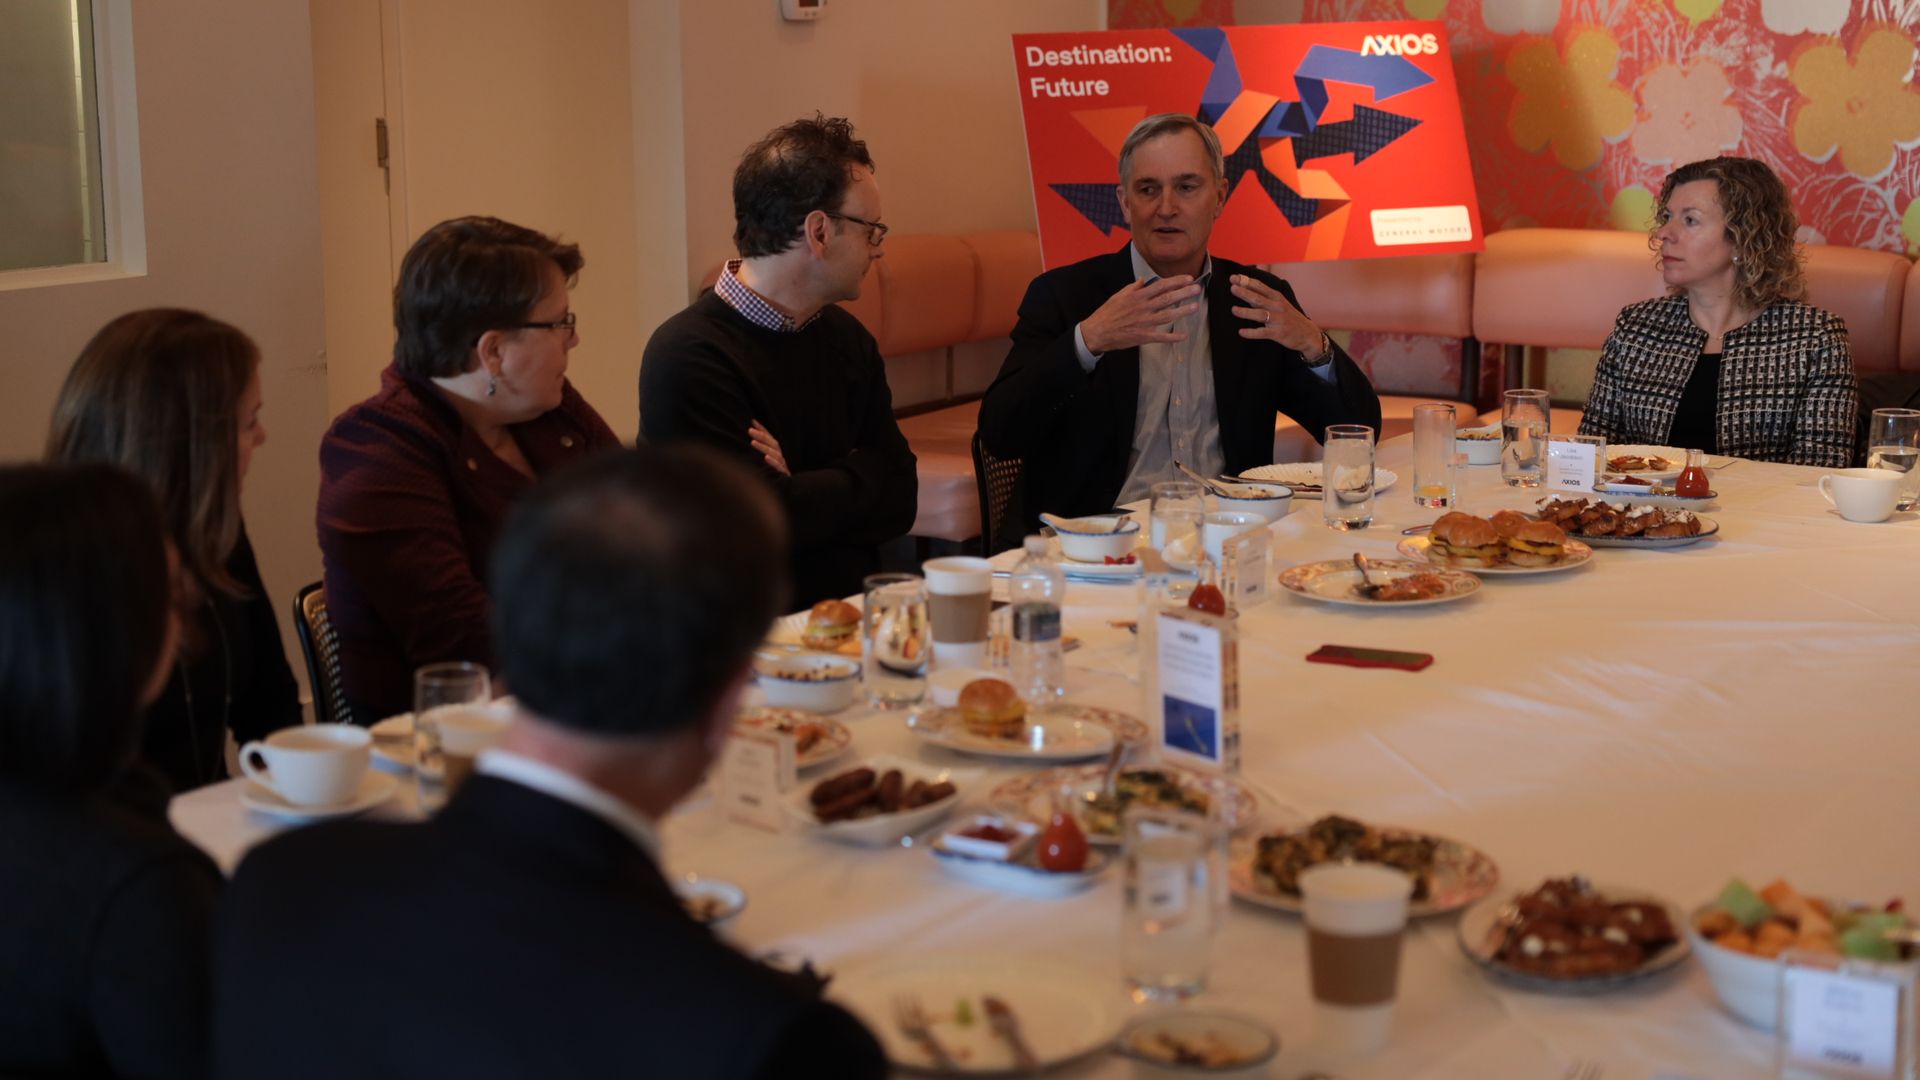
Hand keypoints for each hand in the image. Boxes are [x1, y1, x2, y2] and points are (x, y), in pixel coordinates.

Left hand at [748, 420, 788, 476]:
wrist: (788, 490)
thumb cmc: (775, 475)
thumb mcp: (770, 462)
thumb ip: (763, 451)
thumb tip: (751, 438)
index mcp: (777, 452)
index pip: (770, 438)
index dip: (762, 429)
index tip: (753, 422)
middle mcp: (780, 456)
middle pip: (772, 443)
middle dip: (761, 436)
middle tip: (750, 430)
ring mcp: (782, 465)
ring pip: (774, 453)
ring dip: (763, 447)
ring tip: (752, 442)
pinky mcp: (783, 474)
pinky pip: (778, 467)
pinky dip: (772, 462)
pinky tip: (765, 458)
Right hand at [1078, 276, 1203, 355]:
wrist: (1097, 332)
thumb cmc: (1107, 313)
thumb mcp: (1119, 296)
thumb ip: (1133, 287)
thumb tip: (1143, 279)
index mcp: (1137, 296)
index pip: (1161, 285)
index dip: (1176, 281)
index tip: (1188, 278)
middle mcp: (1143, 308)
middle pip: (1167, 298)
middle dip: (1184, 293)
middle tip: (1198, 289)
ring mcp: (1144, 322)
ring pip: (1167, 315)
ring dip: (1183, 311)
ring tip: (1196, 307)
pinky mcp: (1143, 336)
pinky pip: (1161, 337)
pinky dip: (1173, 337)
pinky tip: (1184, 336)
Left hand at [1229, 274, 1325, 358]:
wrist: (1308, 334)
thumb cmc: (1290, 317)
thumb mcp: (1280, 303)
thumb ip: (1263, 296)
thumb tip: (1246, 287)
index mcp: (1277, 297)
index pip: (1260, 287)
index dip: (1246, 282)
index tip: (1234, 278)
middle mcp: (1277, 307)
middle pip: (1259, 298)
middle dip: (1245, 293)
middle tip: (1233, 288)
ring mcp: (1278, 320)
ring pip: (1260, 314)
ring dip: (1246, 312)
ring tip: (1233, 310)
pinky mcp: (1278, 333)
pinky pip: (1263, 333)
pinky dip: (1251, 333)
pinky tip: (1241, 332)